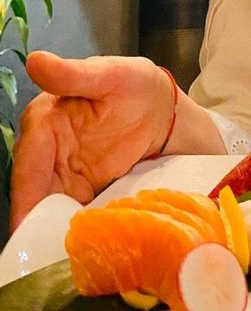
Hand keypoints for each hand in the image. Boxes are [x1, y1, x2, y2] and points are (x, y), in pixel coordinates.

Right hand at [10, 51, 173, 231]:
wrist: (161, 108)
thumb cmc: (134, 84)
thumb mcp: (110, 74)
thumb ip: (74, 73)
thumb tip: (36, 61)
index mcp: (46, 120)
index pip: (28, 160)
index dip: (25, 191)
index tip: (24, 222)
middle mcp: (47, 149)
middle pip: (32, 190)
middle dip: (32, 219)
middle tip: (36, 249)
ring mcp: (62, 171)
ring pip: (47, 204)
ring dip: (49, 228)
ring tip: (53, 254)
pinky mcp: (80, 187)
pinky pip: (69, 210)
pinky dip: (69, 227)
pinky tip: (75, 247)